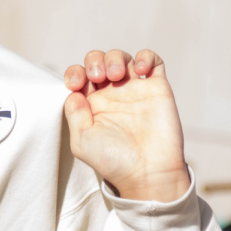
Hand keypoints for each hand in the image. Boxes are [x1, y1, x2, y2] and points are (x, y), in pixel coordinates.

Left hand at [63, 49, 189, 201]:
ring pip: (122, 58)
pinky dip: (145, 57)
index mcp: (92, 104)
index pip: (79, 76)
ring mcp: (135, 90)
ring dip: (115, 58)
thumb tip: (73, 92)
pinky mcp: (157, 88)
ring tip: (116, 74)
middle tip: (98, 76)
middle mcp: (112, 95)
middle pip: (99, 61)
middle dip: (95, 61)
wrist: (148, 172)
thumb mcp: (81, 141)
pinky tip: (139, 70)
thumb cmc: (114, 162)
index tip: (75, 83)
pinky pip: (153, 61)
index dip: (74, 72)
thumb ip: (74, 114)